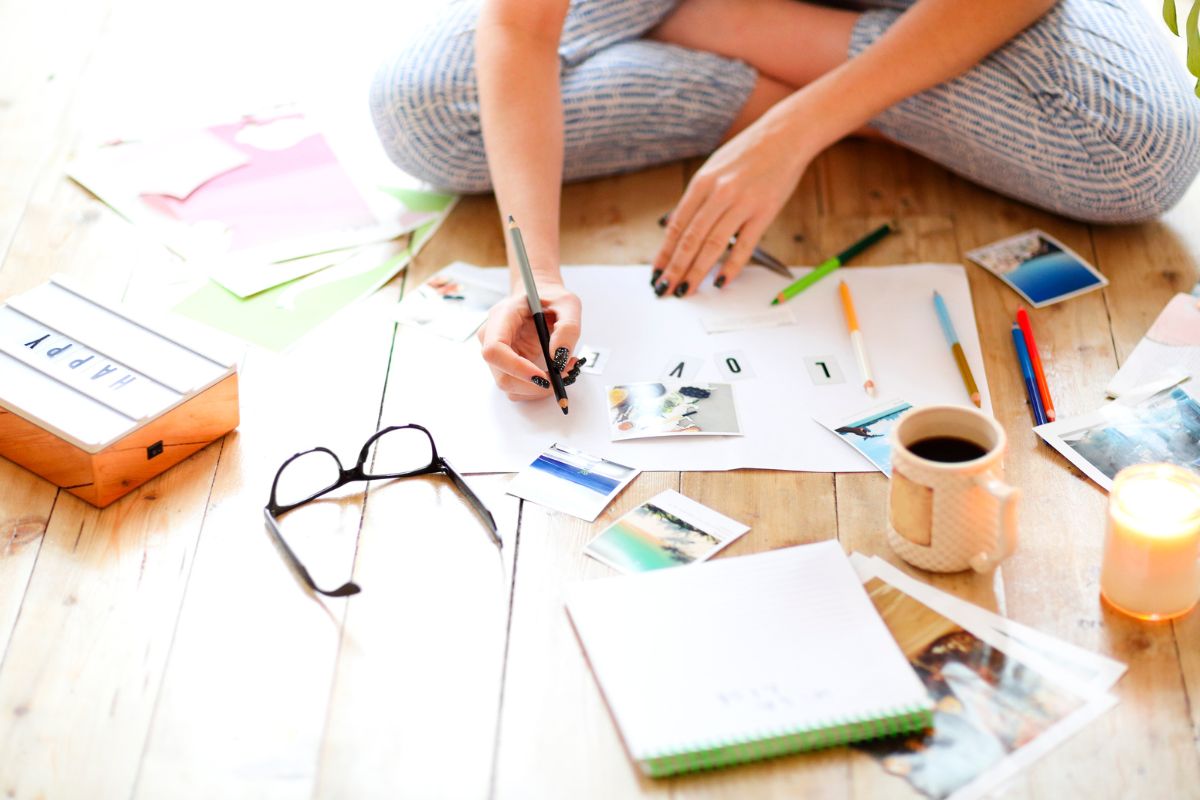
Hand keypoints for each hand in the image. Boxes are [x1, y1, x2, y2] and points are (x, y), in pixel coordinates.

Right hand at [478, 283, 582, 400]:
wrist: (543, 299)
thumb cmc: (551, 298)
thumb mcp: (568, 304)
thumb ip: (568, 328)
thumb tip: (559, 357)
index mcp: (502, 317)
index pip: (495, 350)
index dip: (516, 368)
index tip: (542, 377)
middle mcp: (492, 337)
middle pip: (502, 376)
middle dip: (534, 385)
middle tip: (564, 376)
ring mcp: (498, 355)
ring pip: (510, 387)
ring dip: (539, 389)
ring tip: (564, 370)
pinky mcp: (507, 366)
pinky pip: (518, 388)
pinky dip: (538, 389)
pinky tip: (554, 373)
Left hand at [652, 113, 812, 296]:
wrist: (785, 135)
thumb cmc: (748, 153)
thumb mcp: (714, 168)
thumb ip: (698, 198)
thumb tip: (679, 229)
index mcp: (701, 182)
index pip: (676, 226)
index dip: (664, 253)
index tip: (656, 272)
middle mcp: (718, 193)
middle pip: (690, 239)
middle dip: (675, 269)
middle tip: (665, 289)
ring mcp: (742, 203)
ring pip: (713, 245)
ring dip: (696, 272)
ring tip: (686, 291)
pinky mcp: (764, 211)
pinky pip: (744, 245)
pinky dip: (731, 266)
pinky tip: (720, 281)